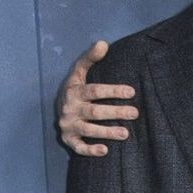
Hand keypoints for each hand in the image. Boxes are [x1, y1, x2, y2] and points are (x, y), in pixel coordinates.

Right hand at [57, 40, 138, 155]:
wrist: (57, 110)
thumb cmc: (76, 90)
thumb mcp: (79, 73)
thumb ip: (90, 59)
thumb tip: (103, 43)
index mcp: (74, 91)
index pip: (94, 90)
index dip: (112, 91)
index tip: (131, 92)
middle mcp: (69, 108)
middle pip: (94, 111)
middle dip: (115, 112)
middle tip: (135, 113)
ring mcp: (68, 125)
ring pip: (88, 130)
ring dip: (107, 132)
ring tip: (125, 133)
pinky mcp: (68, 140)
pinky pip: (78, 147)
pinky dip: (90, 150)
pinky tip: (105, 150)